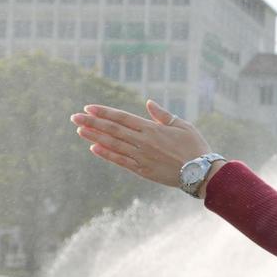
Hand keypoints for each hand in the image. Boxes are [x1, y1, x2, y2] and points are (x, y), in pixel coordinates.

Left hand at [71, 99, 212, 188]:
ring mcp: (141, 157)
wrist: (202, 172)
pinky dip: (107, 154)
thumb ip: (163, 115)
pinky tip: (94, 148)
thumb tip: (148, 103)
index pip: (122, 118)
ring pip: (113, 144)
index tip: (88, 107)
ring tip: (79, 130)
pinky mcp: (142, 170)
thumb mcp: (183, 126)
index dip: (104, 112)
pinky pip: (120, 161)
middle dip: (92, 122)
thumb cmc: (195, 147)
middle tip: (74, 117)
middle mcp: (143, 142)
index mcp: (152, 129)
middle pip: (112, 130)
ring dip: (94, 137)